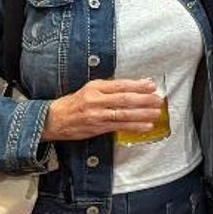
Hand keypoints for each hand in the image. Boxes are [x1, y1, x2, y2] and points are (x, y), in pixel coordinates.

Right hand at [42, 79, 163, 140]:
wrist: (54, 119)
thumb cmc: (74, 103)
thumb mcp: (89, 89)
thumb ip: (109, 88)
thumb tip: (133, 87)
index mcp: (95, 87)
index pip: (120, 85)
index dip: (138, 85)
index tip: (151, 85)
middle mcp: (96, 100)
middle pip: (124, 99)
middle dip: (144, 100)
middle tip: (158, 100)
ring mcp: (97, 115)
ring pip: (123, 114)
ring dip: (142, 114)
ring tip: (156, 113)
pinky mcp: (97, 127)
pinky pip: (119, 127)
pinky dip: (134, 126)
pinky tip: (145, 126)